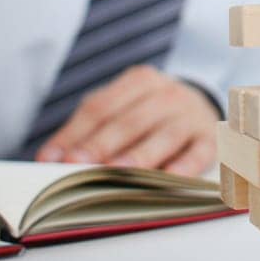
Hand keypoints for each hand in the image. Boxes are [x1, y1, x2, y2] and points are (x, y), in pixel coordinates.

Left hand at [34, 65, 217, 175]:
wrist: (202, 106)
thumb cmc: (150, 112)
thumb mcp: (119, 108)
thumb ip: (86, 130)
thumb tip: (49, 159)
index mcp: (139, 81)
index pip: (101, 107)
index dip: (75, 133)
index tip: (52, 158)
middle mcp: (167, 94)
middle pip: (130, 120)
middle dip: (101, 144)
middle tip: (77, 165)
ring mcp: (190, 116)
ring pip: (163, 135)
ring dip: (138, 155)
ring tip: (115, 172)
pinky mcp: (210, 139)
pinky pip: (197, 153)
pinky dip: (183, 167)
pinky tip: (166, 179)